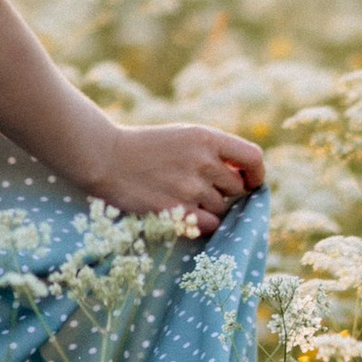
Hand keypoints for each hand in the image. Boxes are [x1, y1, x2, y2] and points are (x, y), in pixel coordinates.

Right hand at [78, 117, 264, 233]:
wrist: (106, 158)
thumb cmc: (146, 147)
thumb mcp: (182, 136)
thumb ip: (213, 152)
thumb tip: (245, 178)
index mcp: (206, 137)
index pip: (253, 158)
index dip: (255, 173)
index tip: (248, 181)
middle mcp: (203, 161)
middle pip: (236, 187)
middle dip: (223, 191)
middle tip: (197, 188)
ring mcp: (191, 187)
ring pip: (221, 208)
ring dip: (207, 207)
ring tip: (180, 195)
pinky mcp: (178, 210)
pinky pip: (209, 225)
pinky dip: (201, 223)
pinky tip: (183, 213)